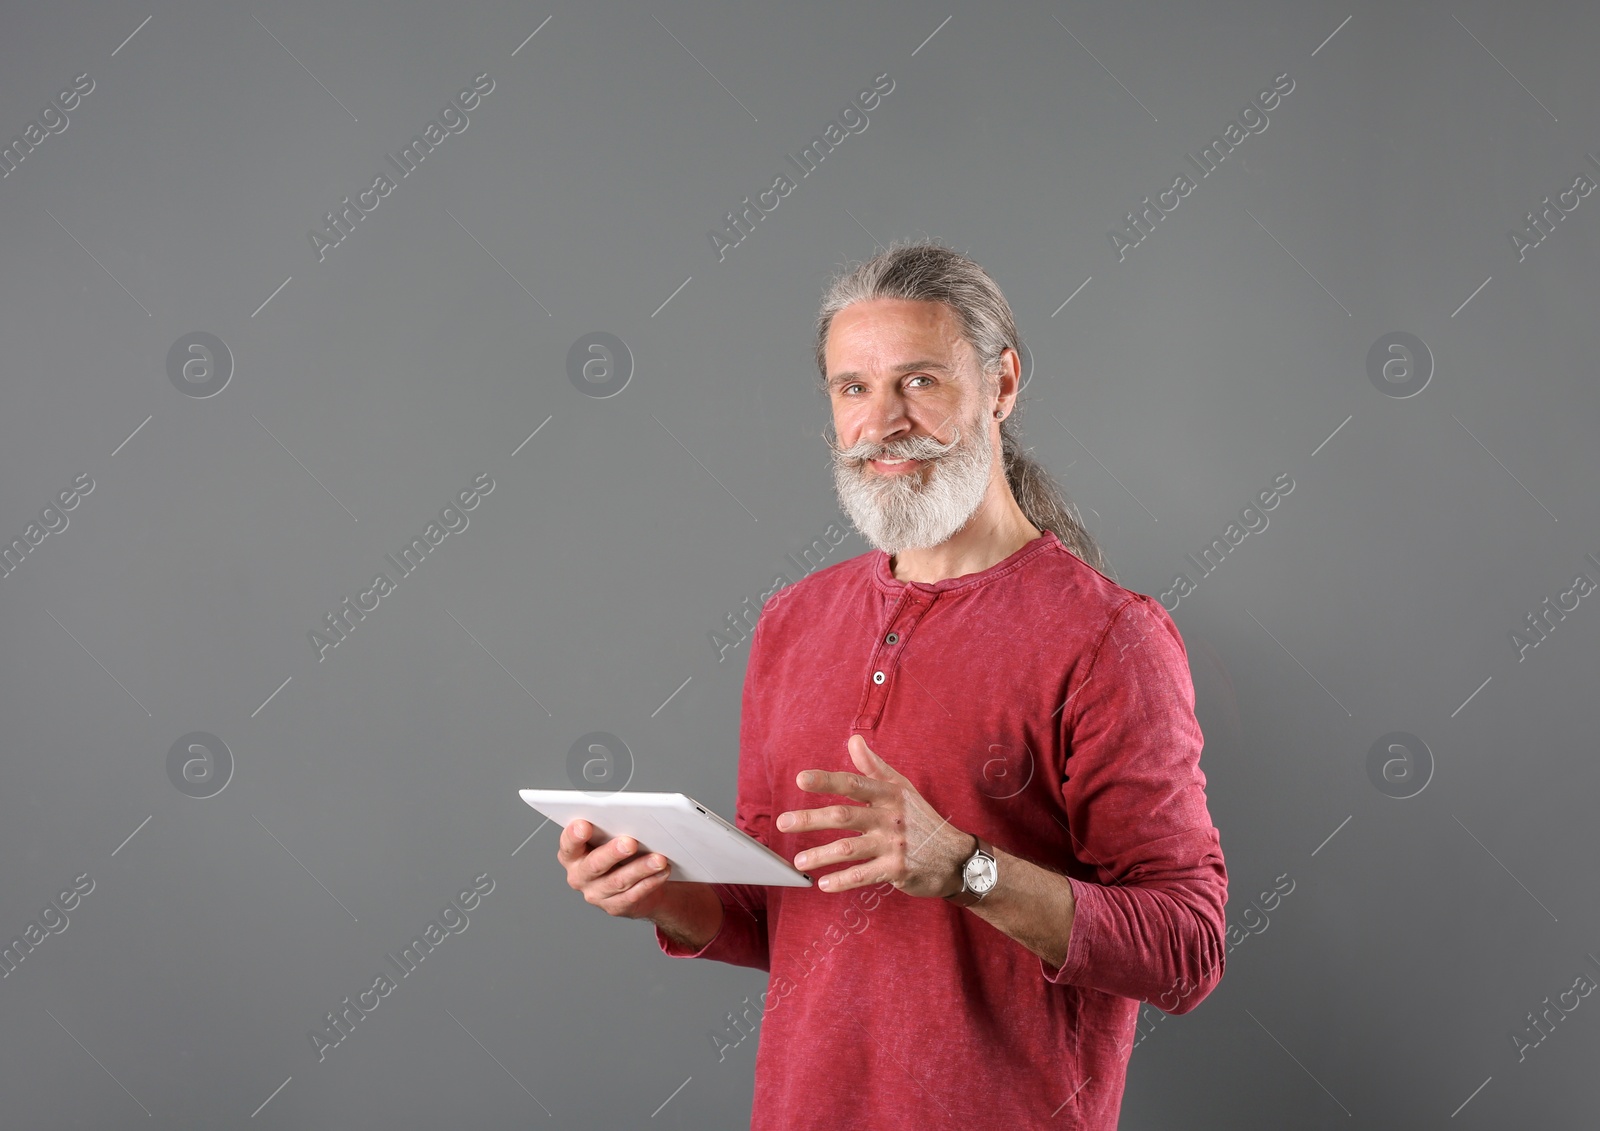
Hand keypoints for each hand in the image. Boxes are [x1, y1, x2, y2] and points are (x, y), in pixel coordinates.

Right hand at [558, 819, 674, 919]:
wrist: (633, 882)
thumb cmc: (619, 852)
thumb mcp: (609, 838)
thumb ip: (610, 829)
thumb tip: (631, 817)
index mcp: (572, 854)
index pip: (568, 844)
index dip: (574, 836)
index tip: (584, 825)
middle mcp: (580, 876)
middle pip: (594, 865)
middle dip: (613, 853)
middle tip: (630, 842)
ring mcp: (596, 894)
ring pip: (618, 881)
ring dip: (641, 868)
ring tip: (658, 858)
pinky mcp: (615, 906)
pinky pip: (633, 895)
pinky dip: (650, 882)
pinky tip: (662, 871)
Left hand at [778, 735, 970, 898]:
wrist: (957, 858)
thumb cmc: (923, 820)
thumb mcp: (903, 789)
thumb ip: (874, 767)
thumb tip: (853, 740)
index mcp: (889, 794)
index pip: (853, 784)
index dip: (826, 781)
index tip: (801, 779)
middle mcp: (890, 817)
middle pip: (844, 816)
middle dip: (810, 819)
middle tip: (783, 823)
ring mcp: (894, 844)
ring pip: (849, 848)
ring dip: (821, 855)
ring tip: (799, 860)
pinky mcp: (897, 870)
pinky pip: (863, 875)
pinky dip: (842, 881)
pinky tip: (823, 884)